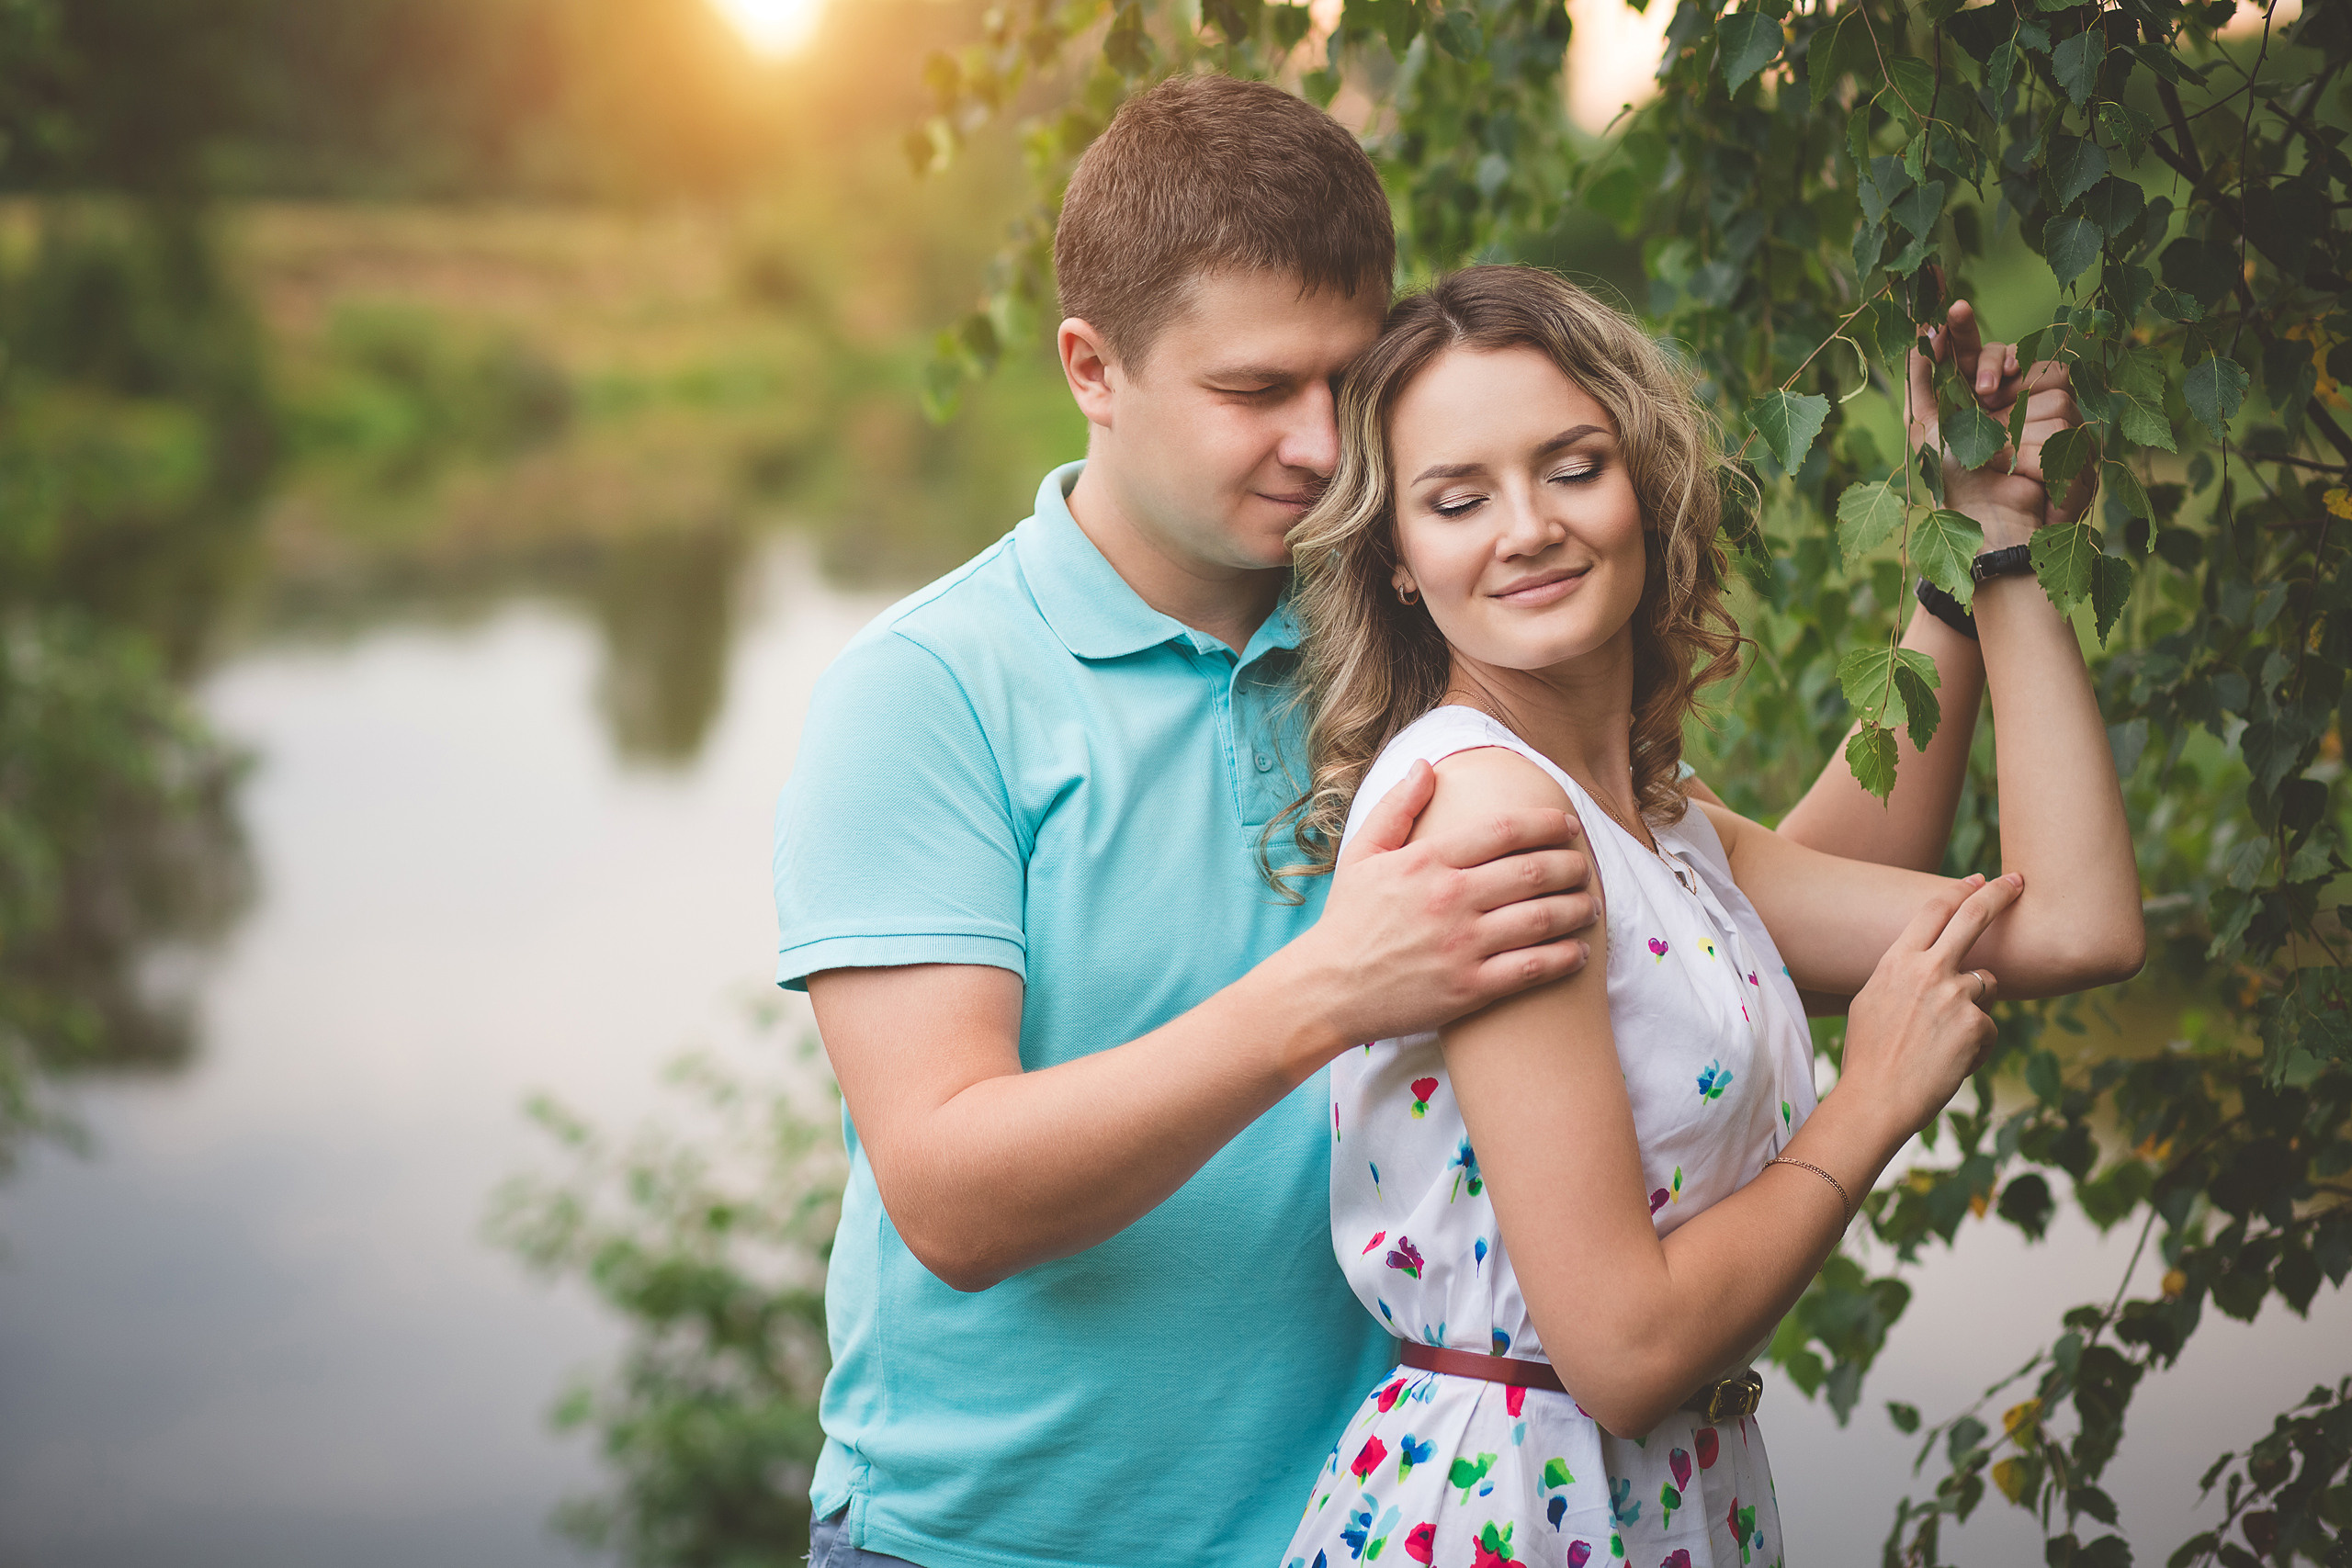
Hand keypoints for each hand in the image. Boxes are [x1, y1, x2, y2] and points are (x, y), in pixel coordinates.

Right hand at [1292, 760, 1598, 1048]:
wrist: (1325, 989)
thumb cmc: (1347, 921)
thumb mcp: (1362, 854)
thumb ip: (1397, 807)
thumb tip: (1427, 766)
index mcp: (1426, 861)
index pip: (1503, 830)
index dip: (1545, 823)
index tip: (1568, 824)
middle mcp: (1448, 898)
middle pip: (1532, 871)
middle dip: (1571, 865)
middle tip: (1585, 867)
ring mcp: (1461, 945)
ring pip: (1541, 918)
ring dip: (1577, 908)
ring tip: (1590, 905)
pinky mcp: (1468, 989)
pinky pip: (1531, 969)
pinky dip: (1564, 958)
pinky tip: (1579, 953)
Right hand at [1837, 871, 2023, 1141]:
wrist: (1876, 1099)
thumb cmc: (1868, 1054)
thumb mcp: (1872, 1000)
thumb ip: (1902, 974)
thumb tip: (1927, 960)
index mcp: (1896, 961)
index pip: (1934, 910)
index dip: (1959, 890)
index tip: (1977, 879)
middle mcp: (1927, 970)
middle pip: (1973, 917)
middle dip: (1998, 893)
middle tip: (2018, 879)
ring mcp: (1954, 995)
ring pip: (1987, 983)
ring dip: (1976, 1006)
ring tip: (1942, 1040)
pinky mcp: (1976, 1024)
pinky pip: (1989, 1025)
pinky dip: (1975, 1044)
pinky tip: (1949, 1062)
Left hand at [1910, 300, 2090, 549]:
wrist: (1993, 527)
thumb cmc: (1954, 485)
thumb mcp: (1928, 430)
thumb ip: (1923, 381)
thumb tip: (1921, 332)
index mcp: (1969, 401)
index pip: (1970, 353)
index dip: (1963, 329)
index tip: (1955, 306)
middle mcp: (2008, 404)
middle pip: (2013, 355)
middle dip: (1993, 366)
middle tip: (1983, 394)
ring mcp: (2043, 419)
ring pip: (2047, 384)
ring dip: (2021, 425)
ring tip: (2003, 460)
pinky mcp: (2071, 437)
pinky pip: (2065, 414)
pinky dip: (2041, 444)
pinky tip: (2028, 472)